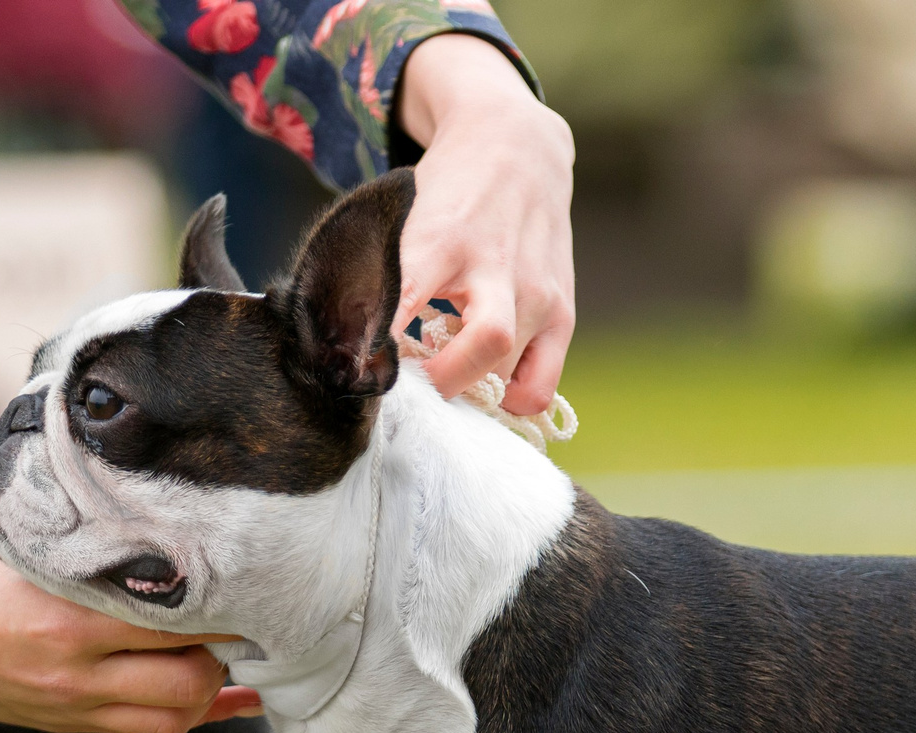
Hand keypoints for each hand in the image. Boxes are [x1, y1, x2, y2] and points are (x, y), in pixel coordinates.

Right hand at [0, 538, 262, 732]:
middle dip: (227, 653)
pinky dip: (198, 715)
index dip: (224, 606)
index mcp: (68, 621)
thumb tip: (183, 544)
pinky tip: (238, 700)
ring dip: (212, 688)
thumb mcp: (35, 553)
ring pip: (175, 717)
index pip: (176, 622)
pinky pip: (149, 730)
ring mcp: (73, 707)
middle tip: (242, 615)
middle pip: (189, 682)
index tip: (250, 581)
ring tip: (231, 650)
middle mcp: (75, 674)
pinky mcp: (68, 725)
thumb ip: (104, 554)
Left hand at [392, 32, 575, 414]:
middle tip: (411, 390)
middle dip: (440, 385)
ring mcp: (536, 292)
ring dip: (468, 392)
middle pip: (481, 349)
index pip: (408, 303)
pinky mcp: (562, 312)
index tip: (361, 378)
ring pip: (507, 375)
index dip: (382, 350)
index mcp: (441, 240)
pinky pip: (540, 388)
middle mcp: (496, 266)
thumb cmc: (447, 196)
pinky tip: (488, 383)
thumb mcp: (406, 221)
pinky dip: (511, 402)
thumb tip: (354, 354)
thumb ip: (384, 281)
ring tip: (444, 377)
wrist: (516, 147)